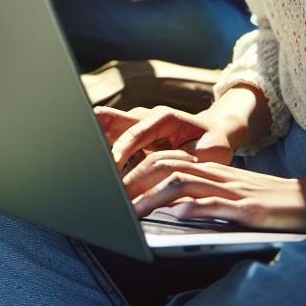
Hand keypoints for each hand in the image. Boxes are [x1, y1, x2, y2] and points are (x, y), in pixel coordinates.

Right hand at [96, 105, 234, 175]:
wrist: (214, 131)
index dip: (122, 150)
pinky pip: (115, 136)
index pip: (136, 132)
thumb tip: (172, 189)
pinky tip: (101, 164)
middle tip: (91, 156)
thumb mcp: (209, 156)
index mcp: (164, 117)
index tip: (112, 165)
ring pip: (110, 127)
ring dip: (101, 144)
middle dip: (100, 138)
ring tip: (91, 162)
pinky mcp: (133, 132)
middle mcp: (146, 116)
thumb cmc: (212, 143)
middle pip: (114, 121)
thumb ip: (189, 168)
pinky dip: (106, 148)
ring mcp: (137, 122)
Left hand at [126, 155, 305, 231]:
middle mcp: (213, 174)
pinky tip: (178, 213)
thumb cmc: (262, 198)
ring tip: (133, 211)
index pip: (162, 158)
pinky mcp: (248, 209)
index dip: (134, 167)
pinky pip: (218, 204)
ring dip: (155, 197)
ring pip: (184, 183)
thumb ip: (197, 191)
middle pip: (165, 165)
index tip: (111, 181)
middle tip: (112, 197)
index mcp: (206, 167)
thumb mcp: (224, 189)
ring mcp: (230, 189)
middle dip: (135, 180)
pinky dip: (196, 208)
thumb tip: (165, 203)